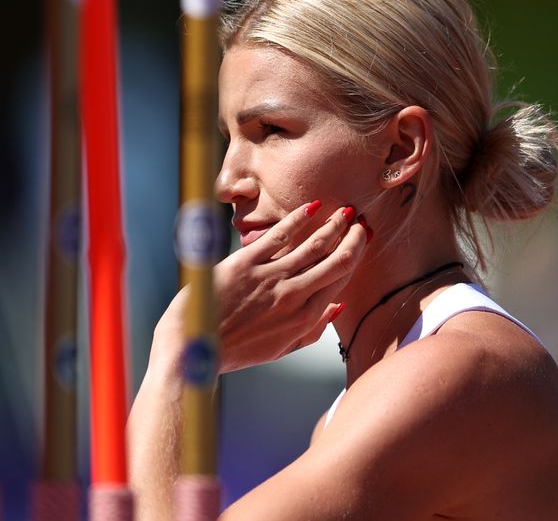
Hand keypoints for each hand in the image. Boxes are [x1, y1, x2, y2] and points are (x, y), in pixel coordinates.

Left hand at [160, 201, 369, 374]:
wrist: (195, 345)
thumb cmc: (236, 349)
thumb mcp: (281, 348)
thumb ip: (313, 330)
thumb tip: (338, 307)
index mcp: (304, 318)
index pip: (340, 278)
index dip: (356, 255)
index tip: (362, 239)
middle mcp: (293, 296)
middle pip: (335, 259)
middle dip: (353, 236)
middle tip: (360, 221)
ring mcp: (270, 278)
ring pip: (313, 245)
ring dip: (332, 225)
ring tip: (344, 211)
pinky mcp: (246, 263)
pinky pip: (279, 236)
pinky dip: (298, 219)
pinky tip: (311, 208)